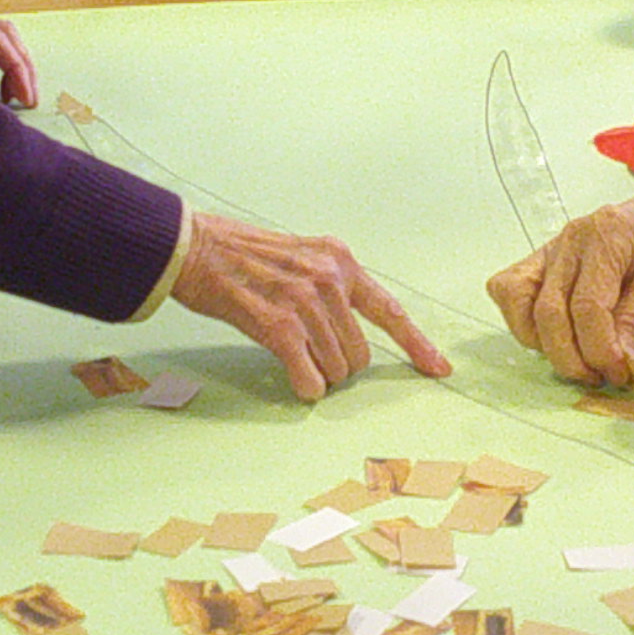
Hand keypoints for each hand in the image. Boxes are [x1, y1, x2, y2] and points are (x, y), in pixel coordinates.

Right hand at [173, 210, 453, 400]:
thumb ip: (331, 286)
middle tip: (309, 355)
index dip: (417, 344)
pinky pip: (310, 377)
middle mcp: (329, 279)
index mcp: (341, 261)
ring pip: (337, 369)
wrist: (194, 248)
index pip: (389, 311)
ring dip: (319, 376)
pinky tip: (295, 379)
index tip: (438, 368)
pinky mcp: (279, 326)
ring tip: (293, 357)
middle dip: (340, 367)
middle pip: (360, 354)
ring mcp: (306, 303)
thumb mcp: (302, 255)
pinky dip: (305, 386)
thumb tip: (350, 330)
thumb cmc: (242, 256)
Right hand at [488, 191, 633, 385]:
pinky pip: (509, 292)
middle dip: (571, 358)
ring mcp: (547, 248)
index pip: (588, 306)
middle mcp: (568, 240)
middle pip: (550, 312)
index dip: (600, 350)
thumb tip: (616, 364)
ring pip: (518, 303)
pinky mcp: (538, 259)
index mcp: (606, 236)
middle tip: (599, 378)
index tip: (619, 375)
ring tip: (578, 361)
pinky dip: (522, 322)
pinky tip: (554, 337)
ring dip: (543, 344)